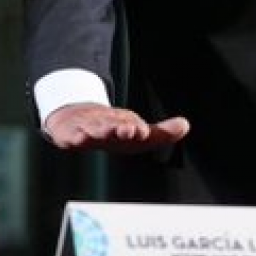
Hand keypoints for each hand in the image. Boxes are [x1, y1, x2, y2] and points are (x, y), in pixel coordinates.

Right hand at [43, 103, 189, 152]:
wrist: (76, 116)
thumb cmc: (113, 129)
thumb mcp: (137, 132)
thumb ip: (161, 132)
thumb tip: (186, 125)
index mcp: (123, 122)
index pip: (130, 124)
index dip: (135, 128)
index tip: (141, 131)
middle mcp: (105, 122)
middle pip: (112, 125)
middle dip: (119, 127)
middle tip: (129, 130)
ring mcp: (86, 127)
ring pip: (92, 128)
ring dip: (99, 130)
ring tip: (103, 132)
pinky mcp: (69, 134)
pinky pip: (70, 135)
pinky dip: (74, 136)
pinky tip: (78, 139)